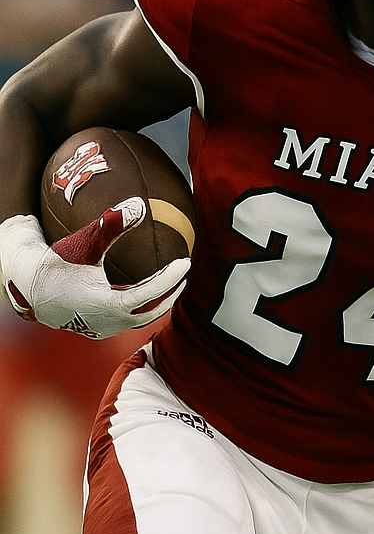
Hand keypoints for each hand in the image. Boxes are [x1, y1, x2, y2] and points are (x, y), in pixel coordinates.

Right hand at [0, 200, 190, 338]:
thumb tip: (141, 204)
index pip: (151, 294)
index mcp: (109, 306)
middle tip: (185, 275)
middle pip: (152, 311)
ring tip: (173, 284)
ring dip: (158, 303)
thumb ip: (112, 224)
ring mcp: (103, 329)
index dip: (171, 278)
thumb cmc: (56, 263)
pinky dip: (142, 307)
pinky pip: (127, 319)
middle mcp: (109, 323)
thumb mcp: (84, 243)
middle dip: (172, 294)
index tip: (186, 262)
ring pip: (140, 319)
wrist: (27, 285)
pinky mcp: (97, 329)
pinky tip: (147, 291)